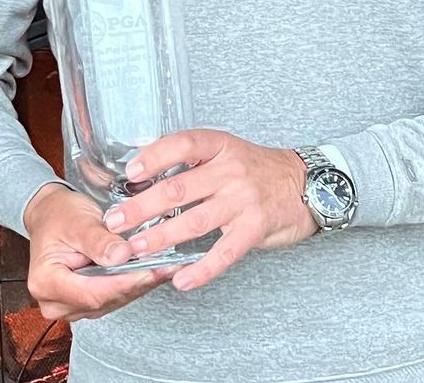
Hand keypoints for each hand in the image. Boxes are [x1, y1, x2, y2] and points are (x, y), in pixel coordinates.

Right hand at [23, 182, 178, 322]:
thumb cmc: (59, 215)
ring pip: (110, 301)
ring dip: (138, 285)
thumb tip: (123, 255)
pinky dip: (132, 284)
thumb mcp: (78, 221)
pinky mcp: (83, 302)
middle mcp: (54, 302)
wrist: (49, 215)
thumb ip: (99, 240)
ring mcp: (69, 305)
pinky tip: (152, 271)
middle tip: (168, 268)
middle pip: (102, 300)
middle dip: (137, 283)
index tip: (151, 271)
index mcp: (45, 282)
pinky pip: (111, 297)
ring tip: (166, 268)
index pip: (91, 292)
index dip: (124, 283)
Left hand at [101, 130, 318, 292]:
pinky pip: (224, 253)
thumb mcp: (228, 152)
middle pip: (179, 187)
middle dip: (142, 206)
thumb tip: (146, 179)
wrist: (307, 184)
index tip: (130, 172)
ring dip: (161, 237)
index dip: (154, 156)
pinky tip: (182, 279)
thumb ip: (195, 163)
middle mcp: (231, 170)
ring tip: (136, 248)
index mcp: (220, 146)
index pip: (183, 144)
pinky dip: (201, 269)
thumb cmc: (258, 170)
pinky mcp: (254, 228)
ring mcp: (243, 200)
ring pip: (195, 220)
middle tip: (116, 221)